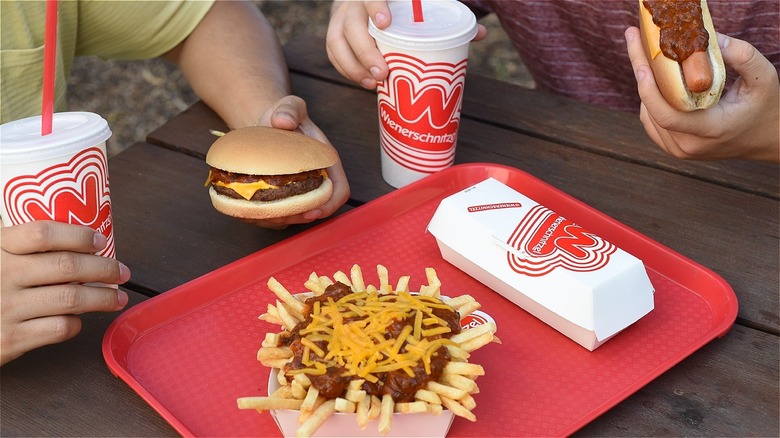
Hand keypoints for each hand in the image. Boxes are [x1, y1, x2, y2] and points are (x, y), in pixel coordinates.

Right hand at [1, 221, 130, 364]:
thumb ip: (16, 242)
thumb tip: (70, 223)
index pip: (42, 233)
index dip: (78, 235)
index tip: (100, 241)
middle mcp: (1, 275)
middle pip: (66, 267)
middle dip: (104, 269)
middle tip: (123, 271)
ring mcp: (5, 309)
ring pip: (71, 299)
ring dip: (103, 298)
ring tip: (118, 297)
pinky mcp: (10, 340)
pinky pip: (59, 328)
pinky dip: (77, 323)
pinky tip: (79, 319)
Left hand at [248, 95, 349, 228]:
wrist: (267, 125)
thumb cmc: (282, 116)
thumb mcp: (288, 106)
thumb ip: (290, 109)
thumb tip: (282, 121)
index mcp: (327, 163)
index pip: (339, 191)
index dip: (329, 205)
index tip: (312, 210)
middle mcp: (316, 181)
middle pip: (316, 211)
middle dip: (298, 218)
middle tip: (276, 215)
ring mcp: (300, 192)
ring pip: (295, 218)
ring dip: (278, 221)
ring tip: (259, 214)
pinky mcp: (283, 199)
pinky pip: (277, 216)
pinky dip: (264, 218)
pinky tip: (248, 211)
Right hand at [326, 0, 486, 89]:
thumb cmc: (403, 4)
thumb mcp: (422, 4)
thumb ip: (446, 15)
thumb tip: (481, 34)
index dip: (376, 6)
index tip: (386, 24)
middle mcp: (354, 2)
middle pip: (351, 24)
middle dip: (364, 51)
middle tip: (384, 74)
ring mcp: (341, 17)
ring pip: (336, 41)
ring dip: (353, 66)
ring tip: (373, 84)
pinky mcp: (335, 32)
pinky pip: (334, 53)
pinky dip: (347, 70)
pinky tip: (364, 83)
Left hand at [625, 26, 779, 161]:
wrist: (764, 138)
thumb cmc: (765, 105)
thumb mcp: (763, 77)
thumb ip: (741, 56)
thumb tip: (708, 40)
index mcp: (710, 130)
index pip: (667, 116)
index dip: (649, 91)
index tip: (642, 65)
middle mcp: (688, 145)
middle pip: (652, 110)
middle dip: (641, 72)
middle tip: (633, 39)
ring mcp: (678, 150)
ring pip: (647, 115)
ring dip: (645, 85)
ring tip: (648, 56)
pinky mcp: (672, 148)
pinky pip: (650, 121)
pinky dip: (650, 99)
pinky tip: (657, 78)